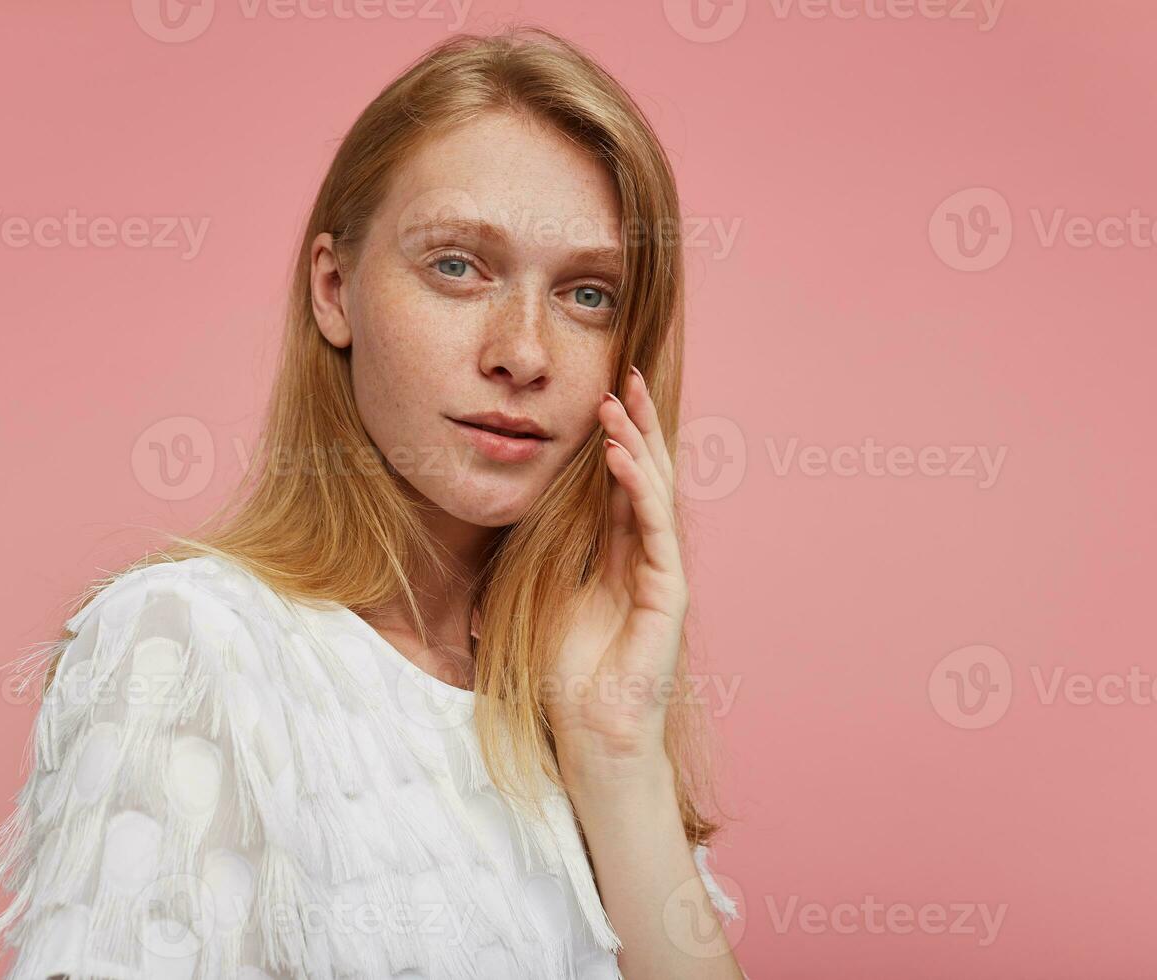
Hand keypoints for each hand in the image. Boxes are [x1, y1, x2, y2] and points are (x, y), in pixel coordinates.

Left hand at [549, 364, 688, 784]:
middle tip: (623, 375)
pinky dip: (638, 489)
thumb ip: (529, 561)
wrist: (590, 731)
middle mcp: (644, 556)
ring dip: (635, 444)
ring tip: (616, 403)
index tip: (601, 395)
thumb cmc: (565, 676)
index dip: (614, 439)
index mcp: (617, 555)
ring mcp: (661, 572)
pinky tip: (620, 458)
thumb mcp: (535, 599)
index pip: (620, 484)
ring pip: (654, 491)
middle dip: (636, 424)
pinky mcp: (669, 592)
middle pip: (644, 475)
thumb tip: (487, 530)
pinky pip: (655, 528)